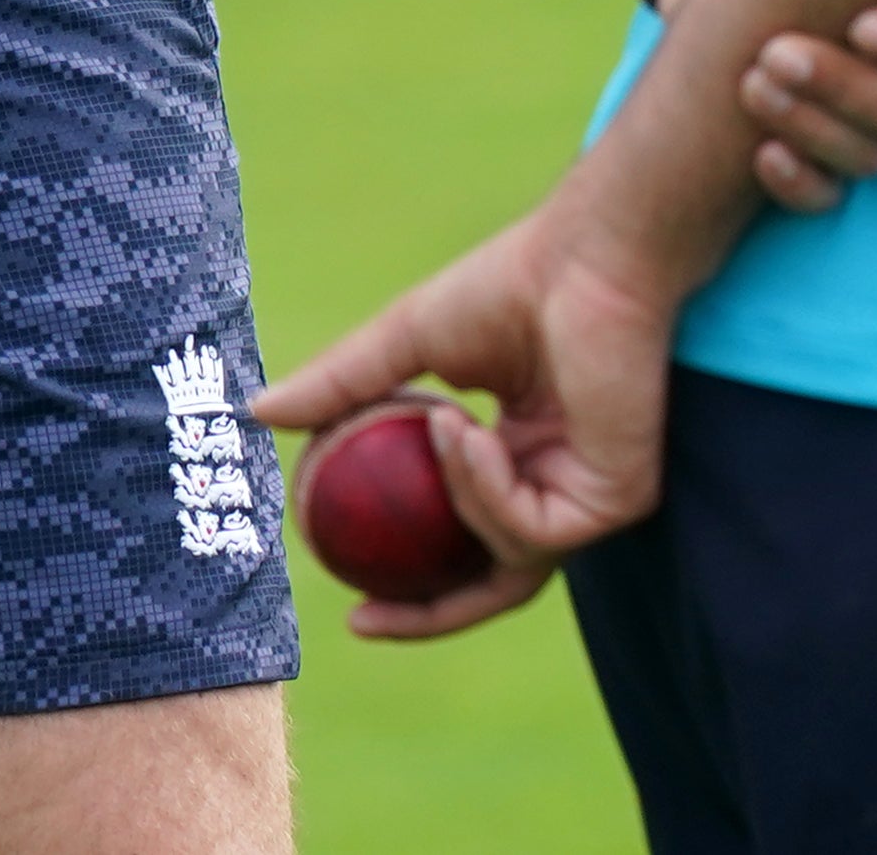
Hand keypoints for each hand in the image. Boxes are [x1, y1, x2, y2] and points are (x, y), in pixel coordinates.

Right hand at [252, 196, 690, 638]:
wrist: (585, 259)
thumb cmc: (510, 284)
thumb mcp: (404, 342)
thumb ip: (340, 387)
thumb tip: (257, 413)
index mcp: (518, 455)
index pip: (464, 544)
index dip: (409, 585)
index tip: (350, 604)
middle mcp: (559, 485)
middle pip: (492, 582)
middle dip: (428, 614)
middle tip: (362, 617)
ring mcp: (593, 499)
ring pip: (506, 558)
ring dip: (457, 499)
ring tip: (440, 423)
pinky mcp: (619, 500)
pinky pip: (530, 532)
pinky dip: (486, 490)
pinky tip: (471, 432)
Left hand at [647, 0, 876, 213]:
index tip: (863, 26)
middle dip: (849, 88)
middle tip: (778, 51)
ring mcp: (862, 115)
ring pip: (874, 156)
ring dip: (815, 128)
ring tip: (751, 81)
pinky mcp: (815, 150)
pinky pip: (829, 193)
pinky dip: (800, 181)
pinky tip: (761, 154)